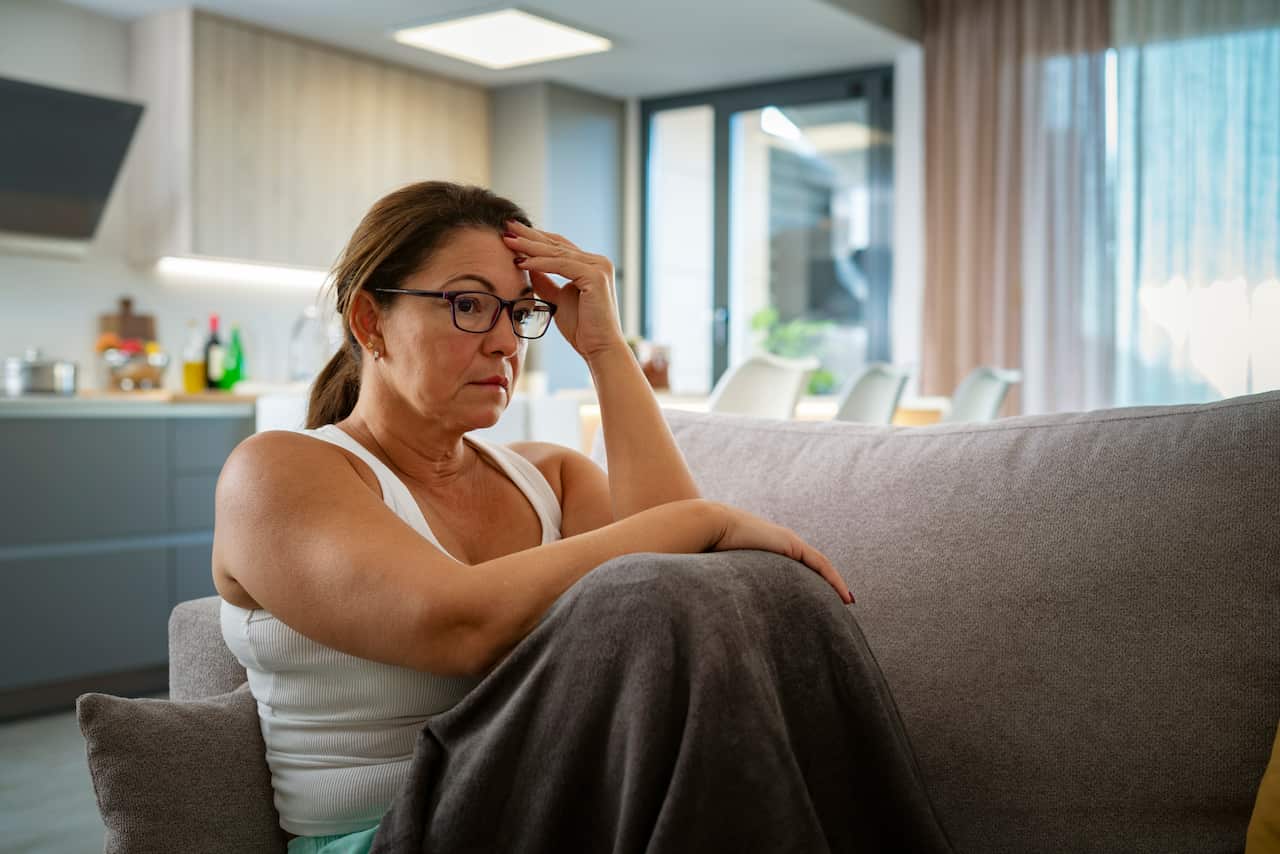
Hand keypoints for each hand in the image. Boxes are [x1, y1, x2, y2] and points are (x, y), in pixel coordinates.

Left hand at [502, 221, 625, 360]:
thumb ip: (545, 282)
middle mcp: (597, 262)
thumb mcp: (557, 300)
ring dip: (530, 246)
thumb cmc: (582, 329)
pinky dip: (540, 263)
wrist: (600, 349)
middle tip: (507, 225)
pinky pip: (562, 265)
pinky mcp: (596, 276)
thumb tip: (526, 266)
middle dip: (530, 235)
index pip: (559, 246)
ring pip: (557, 252)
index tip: (512, 233)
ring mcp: (599, 267)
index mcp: (591, 265)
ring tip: (508, 241)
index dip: (535, 239)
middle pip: (557, 244)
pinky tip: (521, 262)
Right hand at [705, 502, 854, 604]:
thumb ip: (730, 583)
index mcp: (767, 551)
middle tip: (836, 606)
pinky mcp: (792, 545)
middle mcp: (780, 545)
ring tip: (845, 602)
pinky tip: (844, 596)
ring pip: (819, 567)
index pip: (795, 569)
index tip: (816, 601)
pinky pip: (820, 565)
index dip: (808, 583)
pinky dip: (833, 580)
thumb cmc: (707, 549)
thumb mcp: (724, 570)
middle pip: (810, 568)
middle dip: (824, 586)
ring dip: (833, 585)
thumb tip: (721, 606)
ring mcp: (787, 543)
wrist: (708, 525)